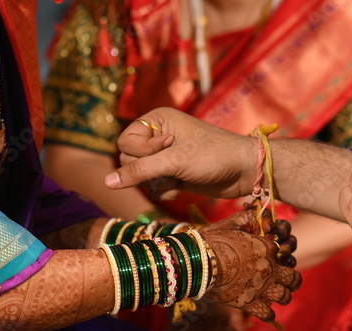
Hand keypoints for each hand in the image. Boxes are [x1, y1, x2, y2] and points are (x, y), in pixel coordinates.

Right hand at [105, 108, 255, 200]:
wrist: (244, 171)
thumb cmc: (213, 157)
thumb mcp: (174, 162)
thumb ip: (138, 172)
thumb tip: (106, 182)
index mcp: (157, 119)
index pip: (124, 142)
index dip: (140, 153)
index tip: (166, 151)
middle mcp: (159, 134)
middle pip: (129, 160)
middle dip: (149, 171)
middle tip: (173, 168)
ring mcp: (166, 154)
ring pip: (141, 176)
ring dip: (159, 183)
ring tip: (180, 178)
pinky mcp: (174, 172)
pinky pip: (154, 185)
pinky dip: (166, 190)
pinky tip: (183, 187)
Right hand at [200, 209, 302, 322]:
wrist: (200, 260)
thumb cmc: (213, 239)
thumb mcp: (234, 222)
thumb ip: (250, 217)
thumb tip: (265, 222)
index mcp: (268, 248)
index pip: (286, 252)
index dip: (283, 253)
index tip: (277, 256)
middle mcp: (269, 268)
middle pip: (294, 278)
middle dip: (293, 280)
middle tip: (288, 282)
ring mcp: (261, 287)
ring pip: (285, 297)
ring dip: (283, 297)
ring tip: (279, 296)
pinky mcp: (250, 303)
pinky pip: (267, 314)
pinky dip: (268, 315)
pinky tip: (266, 312)